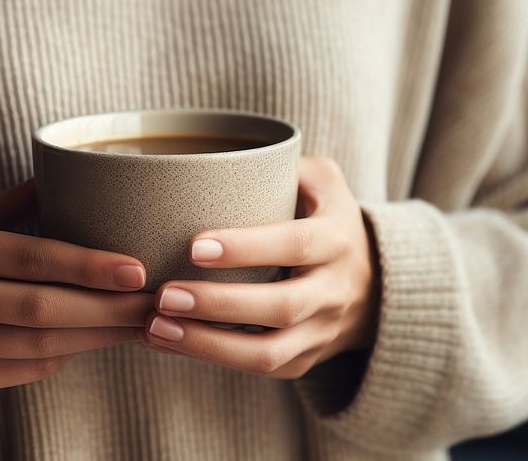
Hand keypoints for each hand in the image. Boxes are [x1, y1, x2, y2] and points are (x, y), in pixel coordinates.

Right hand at [0, 180, 152, 393]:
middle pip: (40, 309)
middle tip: (156, 303)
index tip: (136, 268)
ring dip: (97, 337)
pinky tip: (93, 340)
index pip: (28, 257)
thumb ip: (10, 203)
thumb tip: (74, 174)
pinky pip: (22, 371)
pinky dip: (63, 356)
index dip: (87, 265)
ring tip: (138, 324)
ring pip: (37, 346)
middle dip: (108, 309)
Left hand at [140, 156, 379, 378]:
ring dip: (206, 345)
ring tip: (154, 327)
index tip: (193, 246)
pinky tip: (164, 340)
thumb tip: (211, 158)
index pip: (296, 244)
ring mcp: (321, 332)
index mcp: (337, 239)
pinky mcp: (302, 361)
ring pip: (268, 354)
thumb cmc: (325, 218)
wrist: (374, 284)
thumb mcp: (320, 181)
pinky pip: (257, 368)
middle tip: (162, 296)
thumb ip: (278, 164)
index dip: (247, 248)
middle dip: (218, 305)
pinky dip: (208, 357)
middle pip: (280, 307)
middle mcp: (334, 291)